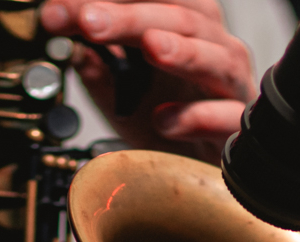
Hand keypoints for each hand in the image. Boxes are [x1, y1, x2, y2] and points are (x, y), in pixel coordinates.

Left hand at [40, 0, 255, 155]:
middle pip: (180, 16)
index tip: (63, 9)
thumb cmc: (167, 118)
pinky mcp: (236, 124)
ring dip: (180, 50)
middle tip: (88, 20)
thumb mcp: (118, 88)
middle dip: (130, 15)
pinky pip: (224, 116)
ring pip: (212, 57)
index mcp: (185, 23)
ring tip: (150, 47)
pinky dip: (195, 117)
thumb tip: (67, 37)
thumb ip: (96, 61)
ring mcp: (229, 82)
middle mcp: (212, 44)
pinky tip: (165, 120)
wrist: (196, 168)